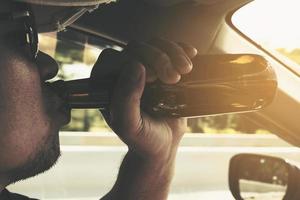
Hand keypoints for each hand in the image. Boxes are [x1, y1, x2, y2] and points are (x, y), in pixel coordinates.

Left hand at [92, 38, 196, 160]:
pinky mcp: (160, 68)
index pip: (114, 58)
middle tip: (174, 78)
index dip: (134, 61)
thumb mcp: (130, 125)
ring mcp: (143, 69)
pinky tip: (191, 55)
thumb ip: (125, 99)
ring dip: (172, 52)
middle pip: (137, 47)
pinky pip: (169, 48)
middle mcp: (122, 73)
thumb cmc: (143, 138)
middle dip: (159, 58)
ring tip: (185, 70)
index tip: (154, 78)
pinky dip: (181, 48)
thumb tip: (135, 65)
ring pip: (154, 44)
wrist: (164, 144)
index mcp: (106, 85)